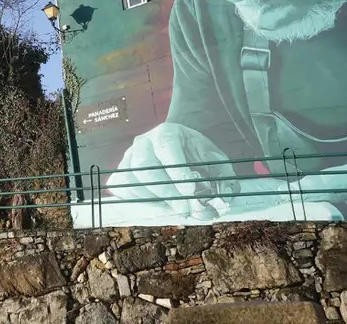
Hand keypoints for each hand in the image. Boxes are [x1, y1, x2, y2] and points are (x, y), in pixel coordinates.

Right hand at [105, 123, 240, 219]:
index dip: (177, 171)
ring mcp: (129, 158)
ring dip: (153, 202)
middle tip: (185, 210)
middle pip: (144, 168)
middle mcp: (143, 143)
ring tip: (176, 213)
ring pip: (130, 182)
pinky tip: (160, 209)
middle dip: (165, 193)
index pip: (167, 149)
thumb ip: (224, 177)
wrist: (178, 146)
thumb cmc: (196, 154)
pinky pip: (123, 192)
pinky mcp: (122, 174)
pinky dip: (139, 203)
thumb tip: (224, 200)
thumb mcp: (215, 159)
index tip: (191, 190)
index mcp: (167, 133)